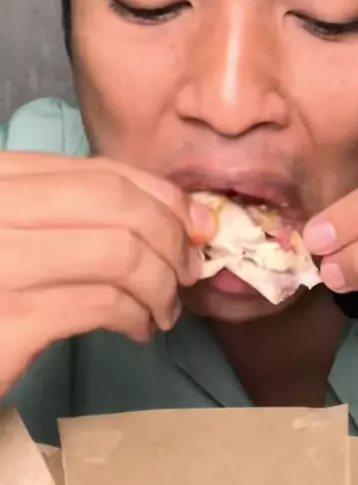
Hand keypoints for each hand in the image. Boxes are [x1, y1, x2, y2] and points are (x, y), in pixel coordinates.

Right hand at [0, 152, 213, 397]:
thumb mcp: (27, 232)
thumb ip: (84, 213)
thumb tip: (183, 216)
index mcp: (0, 179)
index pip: (99, 171)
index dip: (160, 194)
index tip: (194, 223)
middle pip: (113, 203)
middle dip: (169, 235)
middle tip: (187, 270)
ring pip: (118, 252)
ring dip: (159, 284)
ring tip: (163, 308)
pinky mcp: (7, 324)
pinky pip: (102, 304)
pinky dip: (137, 316)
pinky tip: (138, 328)